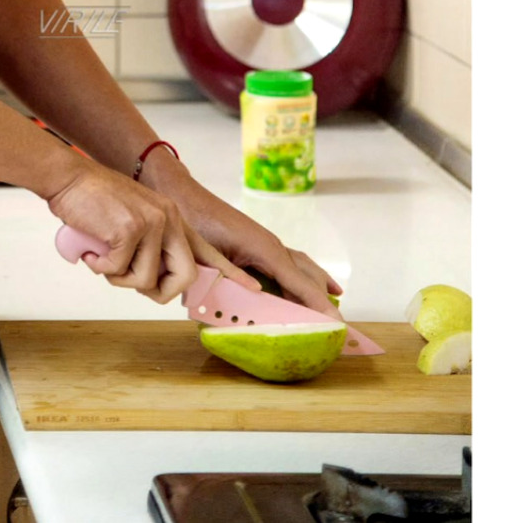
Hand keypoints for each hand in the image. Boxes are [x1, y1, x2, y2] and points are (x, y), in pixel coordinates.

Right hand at [47, 159, 260, 306]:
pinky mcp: (131, 228)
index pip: (208, 250)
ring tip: (102, 258)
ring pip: (146, 280)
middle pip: (184, 278)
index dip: (229, 273)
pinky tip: (91, 251)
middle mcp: (169, 219)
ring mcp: (153, 222)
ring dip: (118, 278)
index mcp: (172, 218)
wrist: (69, 178)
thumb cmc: (94, 204)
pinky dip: (100, 268)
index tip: (253, 288)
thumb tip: (152, 283)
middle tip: (130, 282)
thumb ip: (150, 246)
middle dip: (157, 292)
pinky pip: (119, 271)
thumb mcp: (132, 221)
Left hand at [141, 151, 342, 319]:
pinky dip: (304, 274)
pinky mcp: (258, 243)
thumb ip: (229, 286)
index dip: (318, 307)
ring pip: (301, 267)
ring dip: (317, 286)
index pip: (300, 284)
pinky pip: (290, 262)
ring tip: (334, 302)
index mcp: (266, 250)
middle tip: (339, 327)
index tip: (337, 326)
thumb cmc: (194, 224)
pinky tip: (311, 281)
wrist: (182, 196)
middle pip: (307, 276)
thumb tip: (241, 314)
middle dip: (323, 300)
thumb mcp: (211, 259)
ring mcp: (267, 243)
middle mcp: (273, 246)